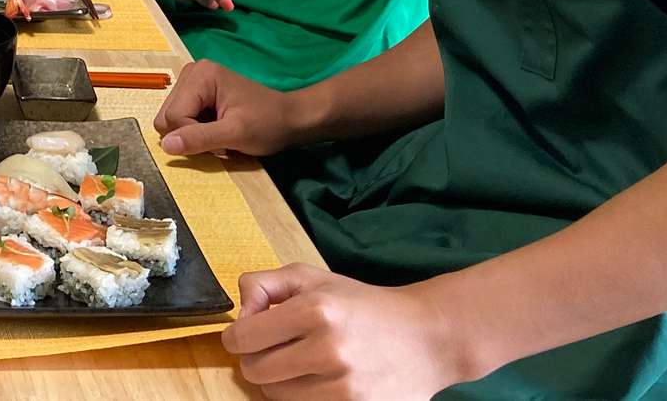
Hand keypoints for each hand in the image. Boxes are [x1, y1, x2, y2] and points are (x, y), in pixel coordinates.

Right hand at [153, 59, 300, 156]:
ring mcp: (191, 83)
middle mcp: (191, 74)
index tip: (220, 142)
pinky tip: (215, 128)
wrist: (289, 119)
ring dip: (192, 134)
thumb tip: (166, 146)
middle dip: (190, 134)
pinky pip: (179, 119)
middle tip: (219, 137)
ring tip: (218, 133)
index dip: (192, 136)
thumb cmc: (267, 124)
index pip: (173, 116)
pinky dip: (195, 130)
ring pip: (170, 120)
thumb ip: (200, 138)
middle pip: (167, 117)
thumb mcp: (236, 134)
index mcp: (200, 76)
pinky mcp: (194, 94)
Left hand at [224, 264, 468, 398]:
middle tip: (279, 349)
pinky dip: (307, 397)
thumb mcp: (314, 278)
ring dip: (282, 382)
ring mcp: (346, 386)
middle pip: (255, 371)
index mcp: (316, 310)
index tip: (246, 336)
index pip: (243, 337)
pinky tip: (323, 381)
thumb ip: (265, 285)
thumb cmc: (363, 305)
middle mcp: (330, 349)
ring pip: (276, 396)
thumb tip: (240, 312)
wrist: (428, 336)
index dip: (238, 337)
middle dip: (259, 359)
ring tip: (305, 364)